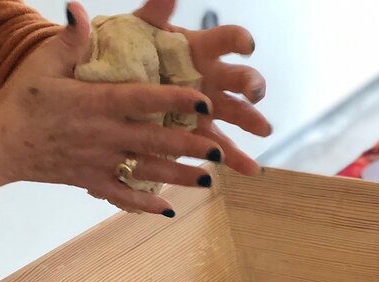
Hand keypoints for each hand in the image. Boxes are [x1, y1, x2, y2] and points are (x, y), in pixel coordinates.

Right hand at [0, 2, 224, 215]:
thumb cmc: (21, 100)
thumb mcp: (41, 64)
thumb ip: (69, 39)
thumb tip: (80, 8)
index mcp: (94, 103)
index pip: (143, 101)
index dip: (176, 102)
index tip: (206, 102)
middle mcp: (101, 135)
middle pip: (154, 142)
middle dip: (189, 147)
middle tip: (220, 151)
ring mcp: (97, 162)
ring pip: (144, 172)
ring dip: (177, 177)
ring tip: (207, 180)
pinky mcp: (89, 180)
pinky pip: (121, 195)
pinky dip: (144, 205)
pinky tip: (168, 210)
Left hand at [135, 0, 272, 174]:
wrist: (114, 86)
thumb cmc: (129, 54)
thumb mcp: (138, 33)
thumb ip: (154, 15)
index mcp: (197, 49)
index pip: (225, 39)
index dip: (237, 41)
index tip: (245, 46)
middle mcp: (209, 76)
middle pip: (238, 78)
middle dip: (251, 85)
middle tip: (255, 94)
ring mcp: (206, 105)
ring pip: (236, 113)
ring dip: (252, 121)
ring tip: (264, 131)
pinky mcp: (198, 131)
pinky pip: (220, 145)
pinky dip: (235, 158)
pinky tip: (249, 169)